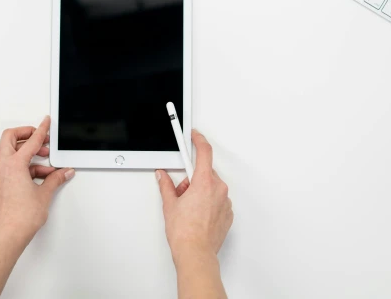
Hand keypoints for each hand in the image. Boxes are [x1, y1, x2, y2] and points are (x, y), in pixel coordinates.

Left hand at [0, 115, 74, 244]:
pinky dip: (28, 165)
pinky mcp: (4, 181)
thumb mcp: (44, 193)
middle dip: (27, 134)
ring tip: (47, 160)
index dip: (41, 129)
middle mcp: (4, 166)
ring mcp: (2, 173)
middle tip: (41, 137)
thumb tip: (64, 172)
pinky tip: (44, 174)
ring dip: (30, 152)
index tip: (46, 122)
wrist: (10, 233)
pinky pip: (15, 164)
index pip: (31, 140)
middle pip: (11, 138)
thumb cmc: (22, 216)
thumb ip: (55, 179)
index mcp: (14, 164)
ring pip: (13, 151)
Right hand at [156, 130, 232, 261]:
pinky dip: (208, 203)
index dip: (198, 141)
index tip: (194, 136)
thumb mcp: (170, 204)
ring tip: (189, 208)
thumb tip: (163, 177)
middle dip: (192, 178)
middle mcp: (218, 190)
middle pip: (205, 172)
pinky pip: (217, 200)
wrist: (196, 254)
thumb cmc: (184, 232)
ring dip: (200, 191)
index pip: (204, 153)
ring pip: (211, 187)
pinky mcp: (227, 214)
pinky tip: (197, 215)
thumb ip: (166, 185)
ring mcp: (225, 202)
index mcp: (204, 183)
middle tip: (181, 193)